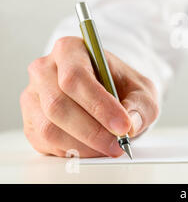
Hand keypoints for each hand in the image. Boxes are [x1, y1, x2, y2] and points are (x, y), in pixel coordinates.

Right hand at [20, 36, 158, 157]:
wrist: (110, 95)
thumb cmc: (122, 87)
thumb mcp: (142, 90)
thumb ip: (141, 105)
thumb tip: (131, 123)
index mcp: (70, 50)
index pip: (75, 77)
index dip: (100, 105)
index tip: (123, 126)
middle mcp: (44, 70)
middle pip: (58, 105)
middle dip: (93, 131)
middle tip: (119, 144)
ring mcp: (33, 97)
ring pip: (49, 128)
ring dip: (83, 145)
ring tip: (109, 147)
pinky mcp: (30, 122)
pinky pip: (45, 143)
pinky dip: (73, 151)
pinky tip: (93, 148)